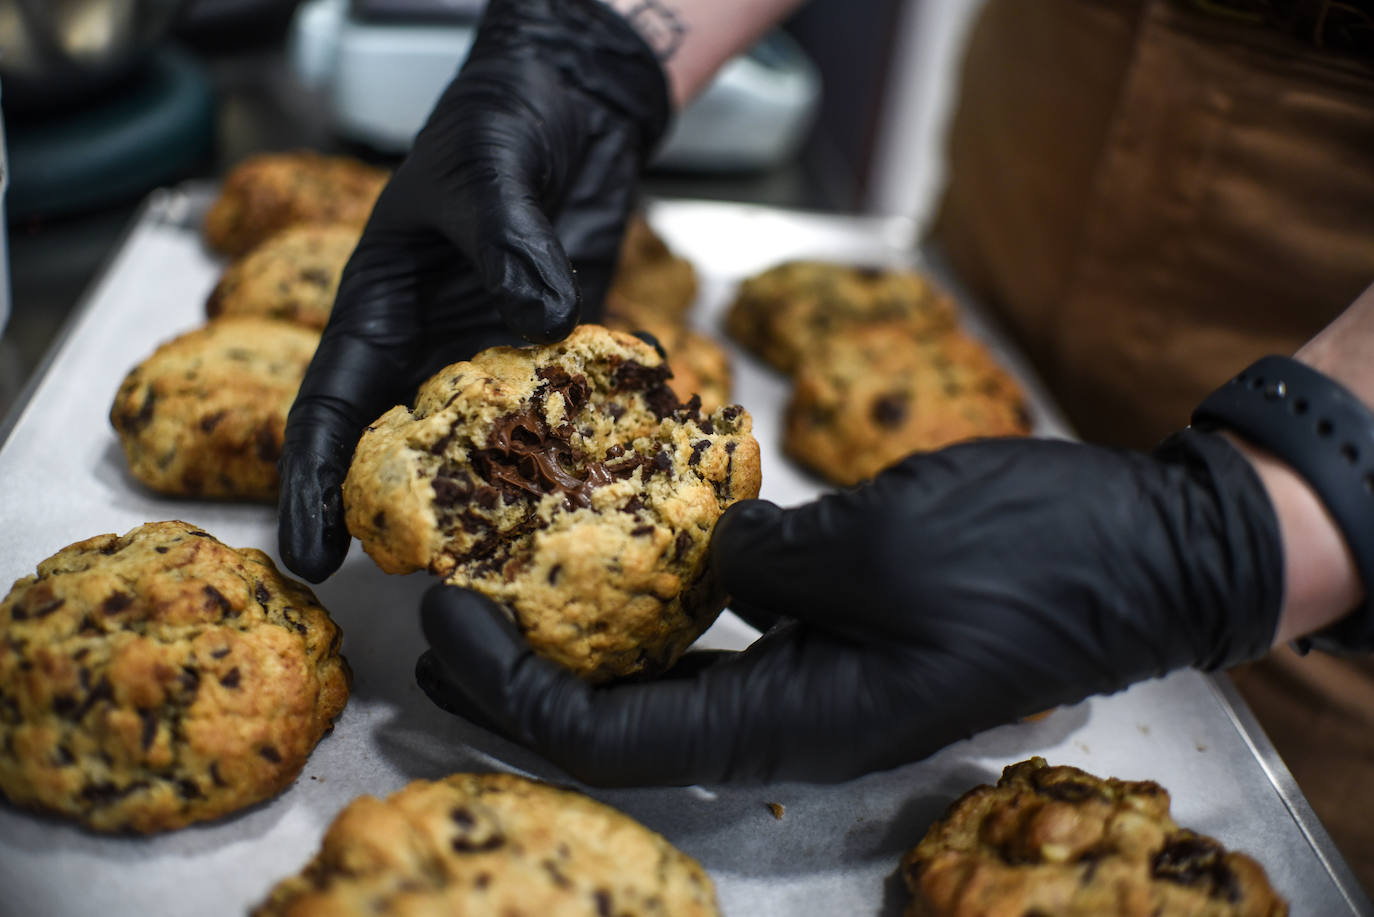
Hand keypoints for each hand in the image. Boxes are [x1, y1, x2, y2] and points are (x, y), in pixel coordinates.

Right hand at [278, 0, 669, 581]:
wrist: (575, 105)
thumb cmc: (501, 121)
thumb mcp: (488, 169)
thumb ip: (506, 238)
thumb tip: (537, 309)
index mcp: (377, 309)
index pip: (329, 410)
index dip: (312, 485)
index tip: (311, 554)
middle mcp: (430, 347)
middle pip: (403, 451)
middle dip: (404, 519)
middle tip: (420, 584)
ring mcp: (496, 357)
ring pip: (486, 449)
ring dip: (498, 503)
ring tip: (514, 566)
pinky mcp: (560, 354)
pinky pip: (563, 416)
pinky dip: (576, 454)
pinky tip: (599, 498)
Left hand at [415, 431, 1283, 784]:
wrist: (1147, 552)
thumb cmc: (1030, 555)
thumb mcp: (885, 544)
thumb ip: (769, 561)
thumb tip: (700, 560)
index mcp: (800, 722)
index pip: (619, 739)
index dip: (519, 695)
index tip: (448, 622)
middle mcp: (796, 722)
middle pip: (625, 729)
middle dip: (524, 684)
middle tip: (443, 621)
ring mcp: (818, 684)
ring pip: (667, 691)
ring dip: (580, 651)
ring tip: (505, 597)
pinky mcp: (838, 641)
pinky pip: (722, 646)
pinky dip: (654, 615)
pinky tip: (620, 568)